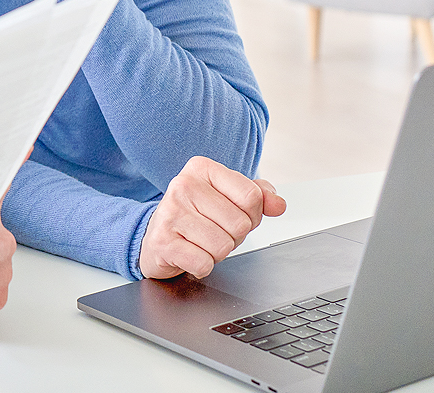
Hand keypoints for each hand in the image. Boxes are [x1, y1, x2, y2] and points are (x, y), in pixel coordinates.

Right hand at [138, 156, 285, 280]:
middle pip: (240, 224)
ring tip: (200, 242)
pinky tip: (190, 253)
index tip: (233, 214)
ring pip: (224, 246)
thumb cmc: (196, 215)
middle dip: (234, 236)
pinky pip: (204, 263)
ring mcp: (170, 213)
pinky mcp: (163, 241)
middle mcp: (183, 185)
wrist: (155, 237)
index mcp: (202, 168)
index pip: (251, 196)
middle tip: (213, 231)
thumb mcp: (227, 197)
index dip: (252, 215)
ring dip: (218, 252)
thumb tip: (279, 205)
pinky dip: (202, 266)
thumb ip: (258, 195)